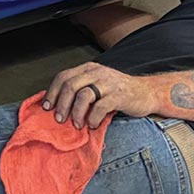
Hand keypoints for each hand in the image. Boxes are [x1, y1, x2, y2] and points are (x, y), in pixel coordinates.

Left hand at [44, 62, 158, 128]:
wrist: (146, 93)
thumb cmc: (118, 92)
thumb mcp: (97, 84)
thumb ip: (81, 89)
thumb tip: (57, 104)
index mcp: (88, 69)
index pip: (63, 76)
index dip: (52, 92)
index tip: (47, 107)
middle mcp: (97, 72)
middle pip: (70, 86)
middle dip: (61, 104)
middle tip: (59, 120)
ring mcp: (108, 83)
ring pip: (83, 95)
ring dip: (76, 113)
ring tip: (76, 124)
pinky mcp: (119, 95)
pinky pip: (100, 107)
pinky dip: (93, 118)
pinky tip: (92, 125)